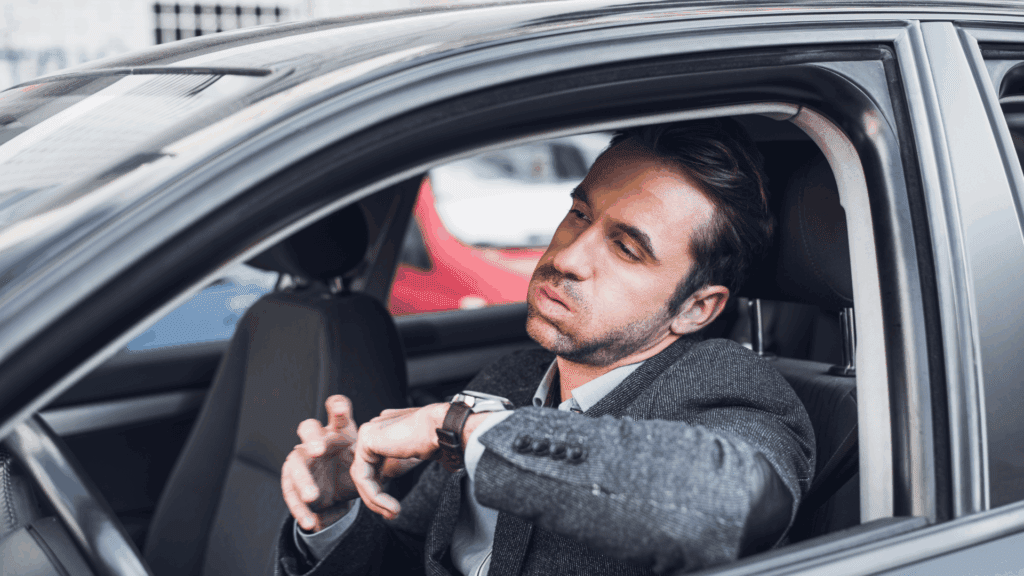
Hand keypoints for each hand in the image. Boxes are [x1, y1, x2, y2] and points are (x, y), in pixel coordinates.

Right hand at [281, 396, 423, 531]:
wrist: (332, 490)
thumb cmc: (351, 464)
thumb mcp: (369, 459)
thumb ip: (386, 455)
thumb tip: (415, 453)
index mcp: (337, 431)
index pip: (336, 413)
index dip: (337, 408)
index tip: (342, 409)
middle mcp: (317, 441)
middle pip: (307, 429)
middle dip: (313, 439)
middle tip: (320, 450)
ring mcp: (301, 460)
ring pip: (295, 464)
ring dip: (304, 480)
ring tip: (313, 495)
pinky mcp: (292, 483)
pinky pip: (290, 494)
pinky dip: (300, 509)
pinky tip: (310, 521)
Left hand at [351, 403, 488, 519]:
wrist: (443, 428)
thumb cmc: (438, 439)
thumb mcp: (417, 454)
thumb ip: (405, 457)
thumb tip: (397, 472)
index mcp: (383, 432)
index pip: (372, 467)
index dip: (380, 490)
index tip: (394, 509)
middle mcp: (373, 430)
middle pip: (364, 473)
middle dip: (375, 498)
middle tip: (391, 515)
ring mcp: (368, 434)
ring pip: (362, 478)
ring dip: (376, 501)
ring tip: (394, 513)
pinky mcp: (366, 441)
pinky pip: (364, 477)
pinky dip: (375, 496)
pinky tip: (392, 506)